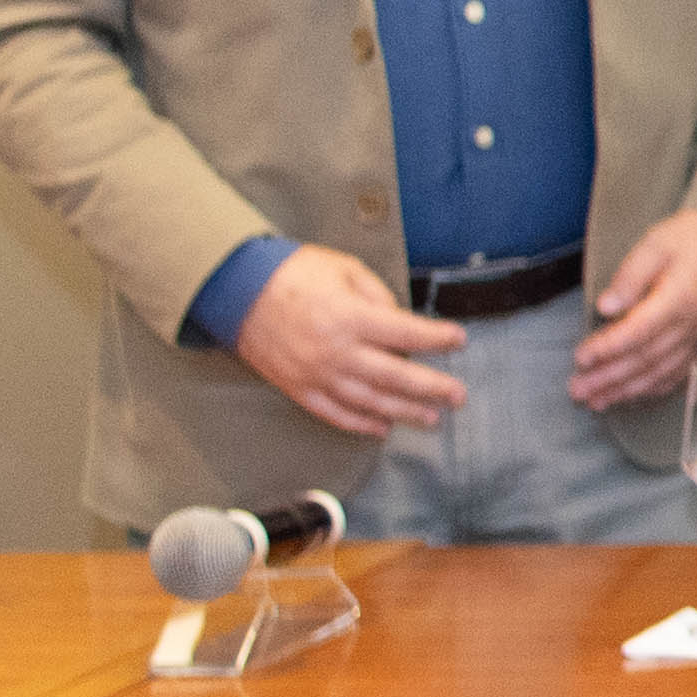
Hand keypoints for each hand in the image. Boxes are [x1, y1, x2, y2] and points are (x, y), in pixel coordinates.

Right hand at [231, 246, 466, 436]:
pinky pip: (334, 413)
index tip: (459, 341)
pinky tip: (383, 427)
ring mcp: (316, 374)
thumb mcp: (345, 269)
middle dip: (432, 388)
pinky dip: (360, 424)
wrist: (237, 290)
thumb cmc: (293, 275)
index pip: (407, 333)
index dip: (437, 339)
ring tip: (431, 418)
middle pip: (394, 376)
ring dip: (404, 413)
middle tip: (458, 396)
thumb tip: (402, 321)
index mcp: (351, 317)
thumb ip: (379, 296)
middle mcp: (336, 351)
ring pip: (369, 401)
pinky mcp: (298, 388)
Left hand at [573, 207, 696, 407]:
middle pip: (647, 359)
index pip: (638, 332)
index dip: (608, 348)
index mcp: (681, 298)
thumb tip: (606, 307)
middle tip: (578, 391)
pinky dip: (656, 389)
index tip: (580, 358)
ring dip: (628, 391)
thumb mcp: (655, 243)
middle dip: (610, 379)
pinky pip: (681, 372)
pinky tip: (635, 397)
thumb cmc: (692, 236)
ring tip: (598, 402)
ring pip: (663, 372)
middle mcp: (694, 323)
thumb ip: (630, 275)